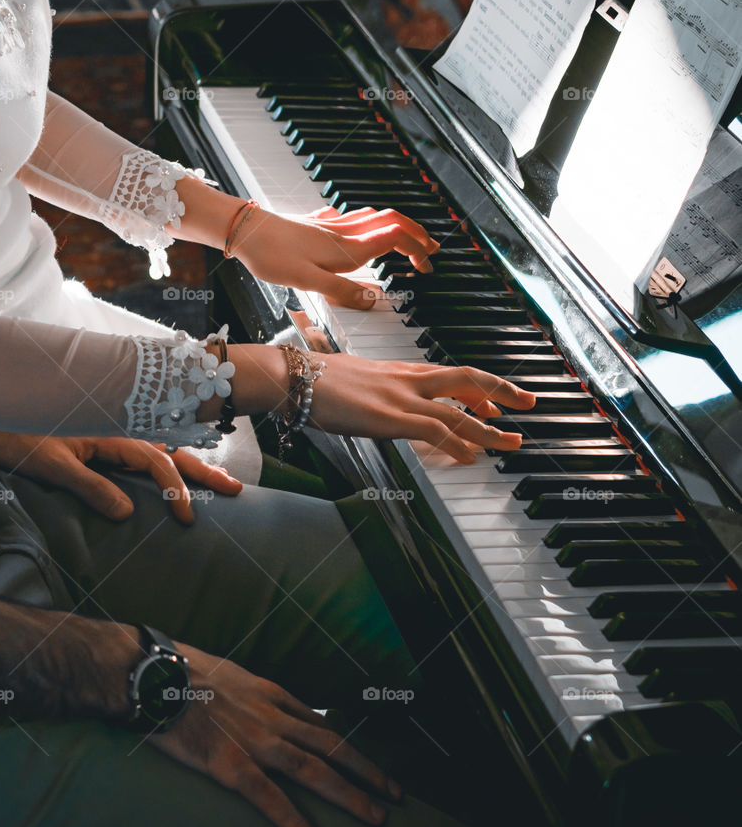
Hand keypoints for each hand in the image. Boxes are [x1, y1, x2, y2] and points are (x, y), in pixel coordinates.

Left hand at [0, 431, 241, 523]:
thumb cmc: (14, 437)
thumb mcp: (51, 466)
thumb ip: (91, 487)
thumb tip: (128, 513)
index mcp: (111, 434)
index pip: (157, 464)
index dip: (176, 492)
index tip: (189, 518)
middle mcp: (117, 430)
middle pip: (171, 452)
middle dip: (204, 473)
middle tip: (235, 491)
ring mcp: (110, 433)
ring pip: (161, 449)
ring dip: (190, 465)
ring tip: (218, 481)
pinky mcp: (99, 439)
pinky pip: (143, 451)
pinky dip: (166, 462)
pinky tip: (176, 469)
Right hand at [149, 646, 400, 826]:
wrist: (152, 674)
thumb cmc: (181, 672)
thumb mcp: (229, 674)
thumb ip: (250, 696)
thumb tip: (259, 709)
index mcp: (272, 694)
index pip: (322, 725)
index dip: (350, 748)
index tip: (371, 768)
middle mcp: (272, 716)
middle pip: (332, 746)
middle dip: (367, 773)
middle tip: (395, 797)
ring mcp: (254, 740)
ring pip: (314, 770)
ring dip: (349, 795)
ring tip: (376, 818)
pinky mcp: (229, 763)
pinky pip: (269, 798)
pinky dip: (296, 822)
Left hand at [233, 204, 438, 309]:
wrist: (243, 230)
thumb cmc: (271, 255)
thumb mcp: (308, 281)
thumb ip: (342, 291)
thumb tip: (372, 300)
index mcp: (347, 248)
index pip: (395, 238)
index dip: (417, 249)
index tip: (426, 267)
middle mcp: (343, 233)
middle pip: (391, 221)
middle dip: (416, 234)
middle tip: (429, 250)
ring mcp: (330, 226)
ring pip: (373, 217)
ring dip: (395, 227)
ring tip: (405, 240)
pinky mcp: (315, 224)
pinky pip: (349, 219)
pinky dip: (366, 223)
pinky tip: (358, 229)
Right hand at [307, 357, 535, 463]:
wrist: (296, 377)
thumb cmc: (319, 380)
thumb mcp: (360, 379)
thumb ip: (381, 390)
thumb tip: (384, 403)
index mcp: (403, 369)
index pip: (453, 374)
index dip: (480, 388)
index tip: (497, 403)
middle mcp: (409, 379)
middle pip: (468, 379)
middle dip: (503, 392)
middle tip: (529, 403)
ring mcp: (402, 398)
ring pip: (458, 411)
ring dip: (489, 430)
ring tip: (511, 443)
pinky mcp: (390, 417)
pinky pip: (434, 430)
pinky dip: (457, 444)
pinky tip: (471, 456)